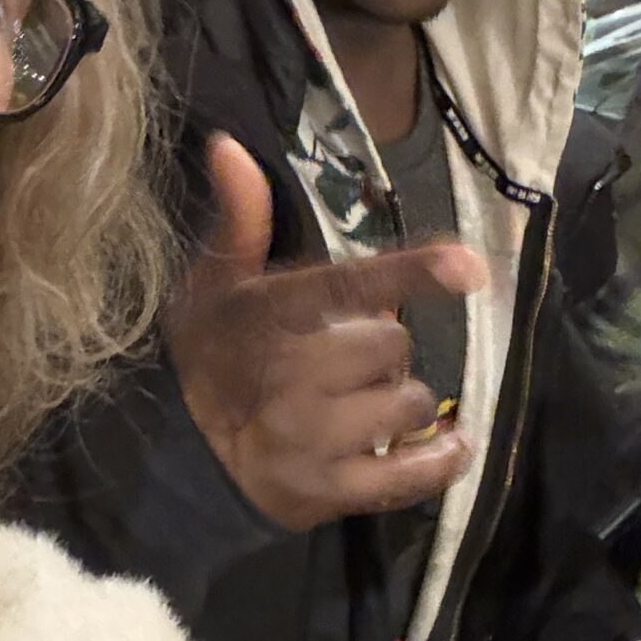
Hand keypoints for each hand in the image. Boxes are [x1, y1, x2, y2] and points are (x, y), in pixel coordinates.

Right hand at [168, 135, 486, 532]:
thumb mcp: (213, 284)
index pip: (346, 286)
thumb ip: (238, 220)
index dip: (410, 273)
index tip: (467, 268)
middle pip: (393, 343)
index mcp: (268, 317)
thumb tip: (227, 145)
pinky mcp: (326, 495)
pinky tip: (446, 446)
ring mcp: (309, 441)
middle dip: (381, 346)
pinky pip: (411, 475)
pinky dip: (440, 460)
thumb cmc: (211, 356)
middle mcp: (291, 380)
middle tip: (345, 357)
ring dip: (401, 401)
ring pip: (410, 404)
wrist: (173, 456)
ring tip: (362, 405)